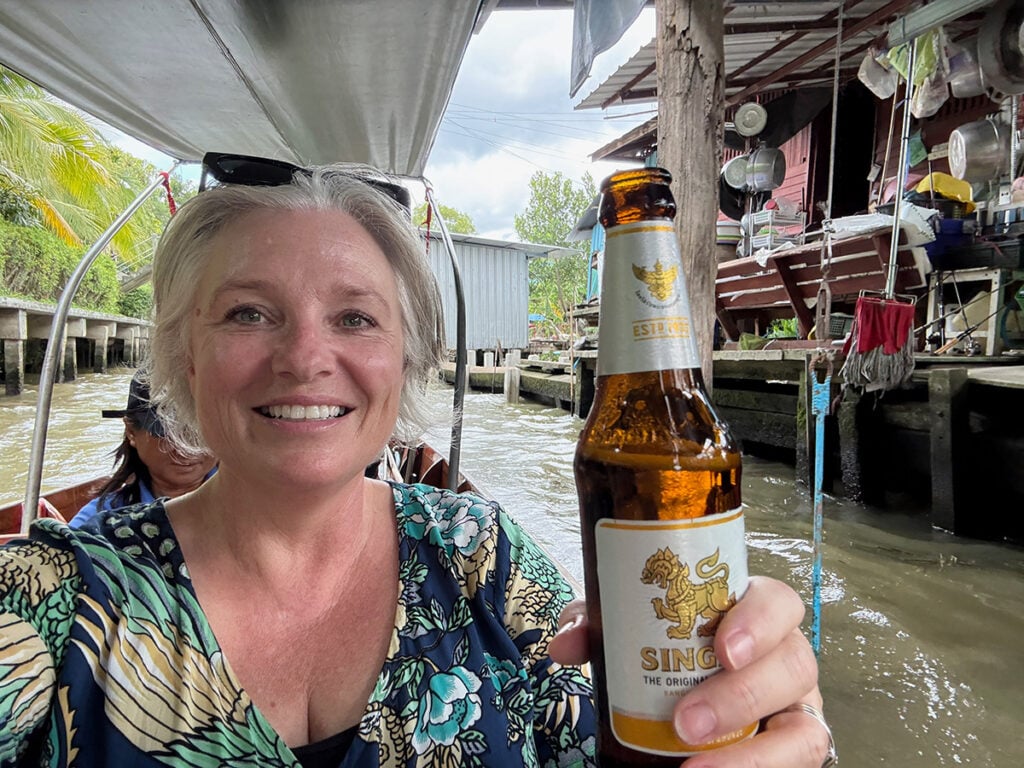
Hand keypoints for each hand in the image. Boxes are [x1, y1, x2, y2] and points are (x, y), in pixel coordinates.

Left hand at [548, 576, 829, 767]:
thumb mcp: (626, 630)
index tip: (723, 647)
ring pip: (802, 725)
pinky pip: (797, 761)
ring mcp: (794, 706)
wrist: (674, 705)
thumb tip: (565, 645)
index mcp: (750, 612)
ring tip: (695, 765)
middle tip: (686, 722)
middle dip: (741, 695)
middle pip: (794, 663)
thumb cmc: (660, 649)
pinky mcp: (793, 745)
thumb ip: (597, 626)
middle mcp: (783, 655)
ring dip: (753, 753)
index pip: (777, 602)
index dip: (760, 620)